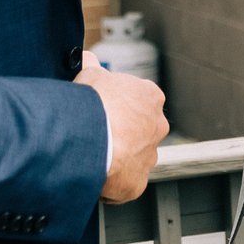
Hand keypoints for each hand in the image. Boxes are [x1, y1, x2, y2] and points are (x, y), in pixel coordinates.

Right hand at [78, 60, 167, 202]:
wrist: (91, 138)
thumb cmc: (93, 103)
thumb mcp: (89, 74)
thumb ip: (91, 66)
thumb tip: (86, 58)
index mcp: (150, 98)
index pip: (139, 102)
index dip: (119, 106)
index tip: (102, 110)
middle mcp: (157, 127)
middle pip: (139, 132)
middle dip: (121, 134)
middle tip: (96, 135)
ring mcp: (149, 157)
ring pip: (133, 159)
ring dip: (117, 159)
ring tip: (92, 157)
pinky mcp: (137, 184)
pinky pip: (124, 184)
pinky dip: (110, 183)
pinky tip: (93, 175)